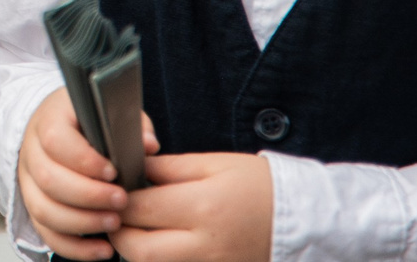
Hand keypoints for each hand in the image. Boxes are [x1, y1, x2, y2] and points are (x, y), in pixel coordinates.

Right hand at [19, 87, 157, 259]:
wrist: (58, 130)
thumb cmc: (89, 124)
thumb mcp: (108, 114)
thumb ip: (130, 126)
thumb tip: (147, 144)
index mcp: (49, 120)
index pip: (55, 139)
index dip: (84, 159)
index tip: (113, 171)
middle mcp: (32, 151)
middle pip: (48, 178)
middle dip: (89, 195)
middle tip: (121, 200)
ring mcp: (29, 182)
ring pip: (44, 209)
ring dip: (82, 222)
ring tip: (115, 223)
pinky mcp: (35, 208)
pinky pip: (47, 233)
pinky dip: (75, 248)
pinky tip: (103, 249)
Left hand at [116, 152, 270, 261]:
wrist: (303, 222)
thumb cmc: (260, 187)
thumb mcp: (214, 164)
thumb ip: (168, 168)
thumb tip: (131, 170)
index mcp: (203, 208)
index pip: (139, 209)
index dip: (118, 198)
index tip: (113, 188)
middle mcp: (205, 246)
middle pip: (139, 249)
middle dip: (119, 231)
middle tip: (117, 212)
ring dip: (137, 248)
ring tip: (139, 225)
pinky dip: (161, 259)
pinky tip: (162, 241)